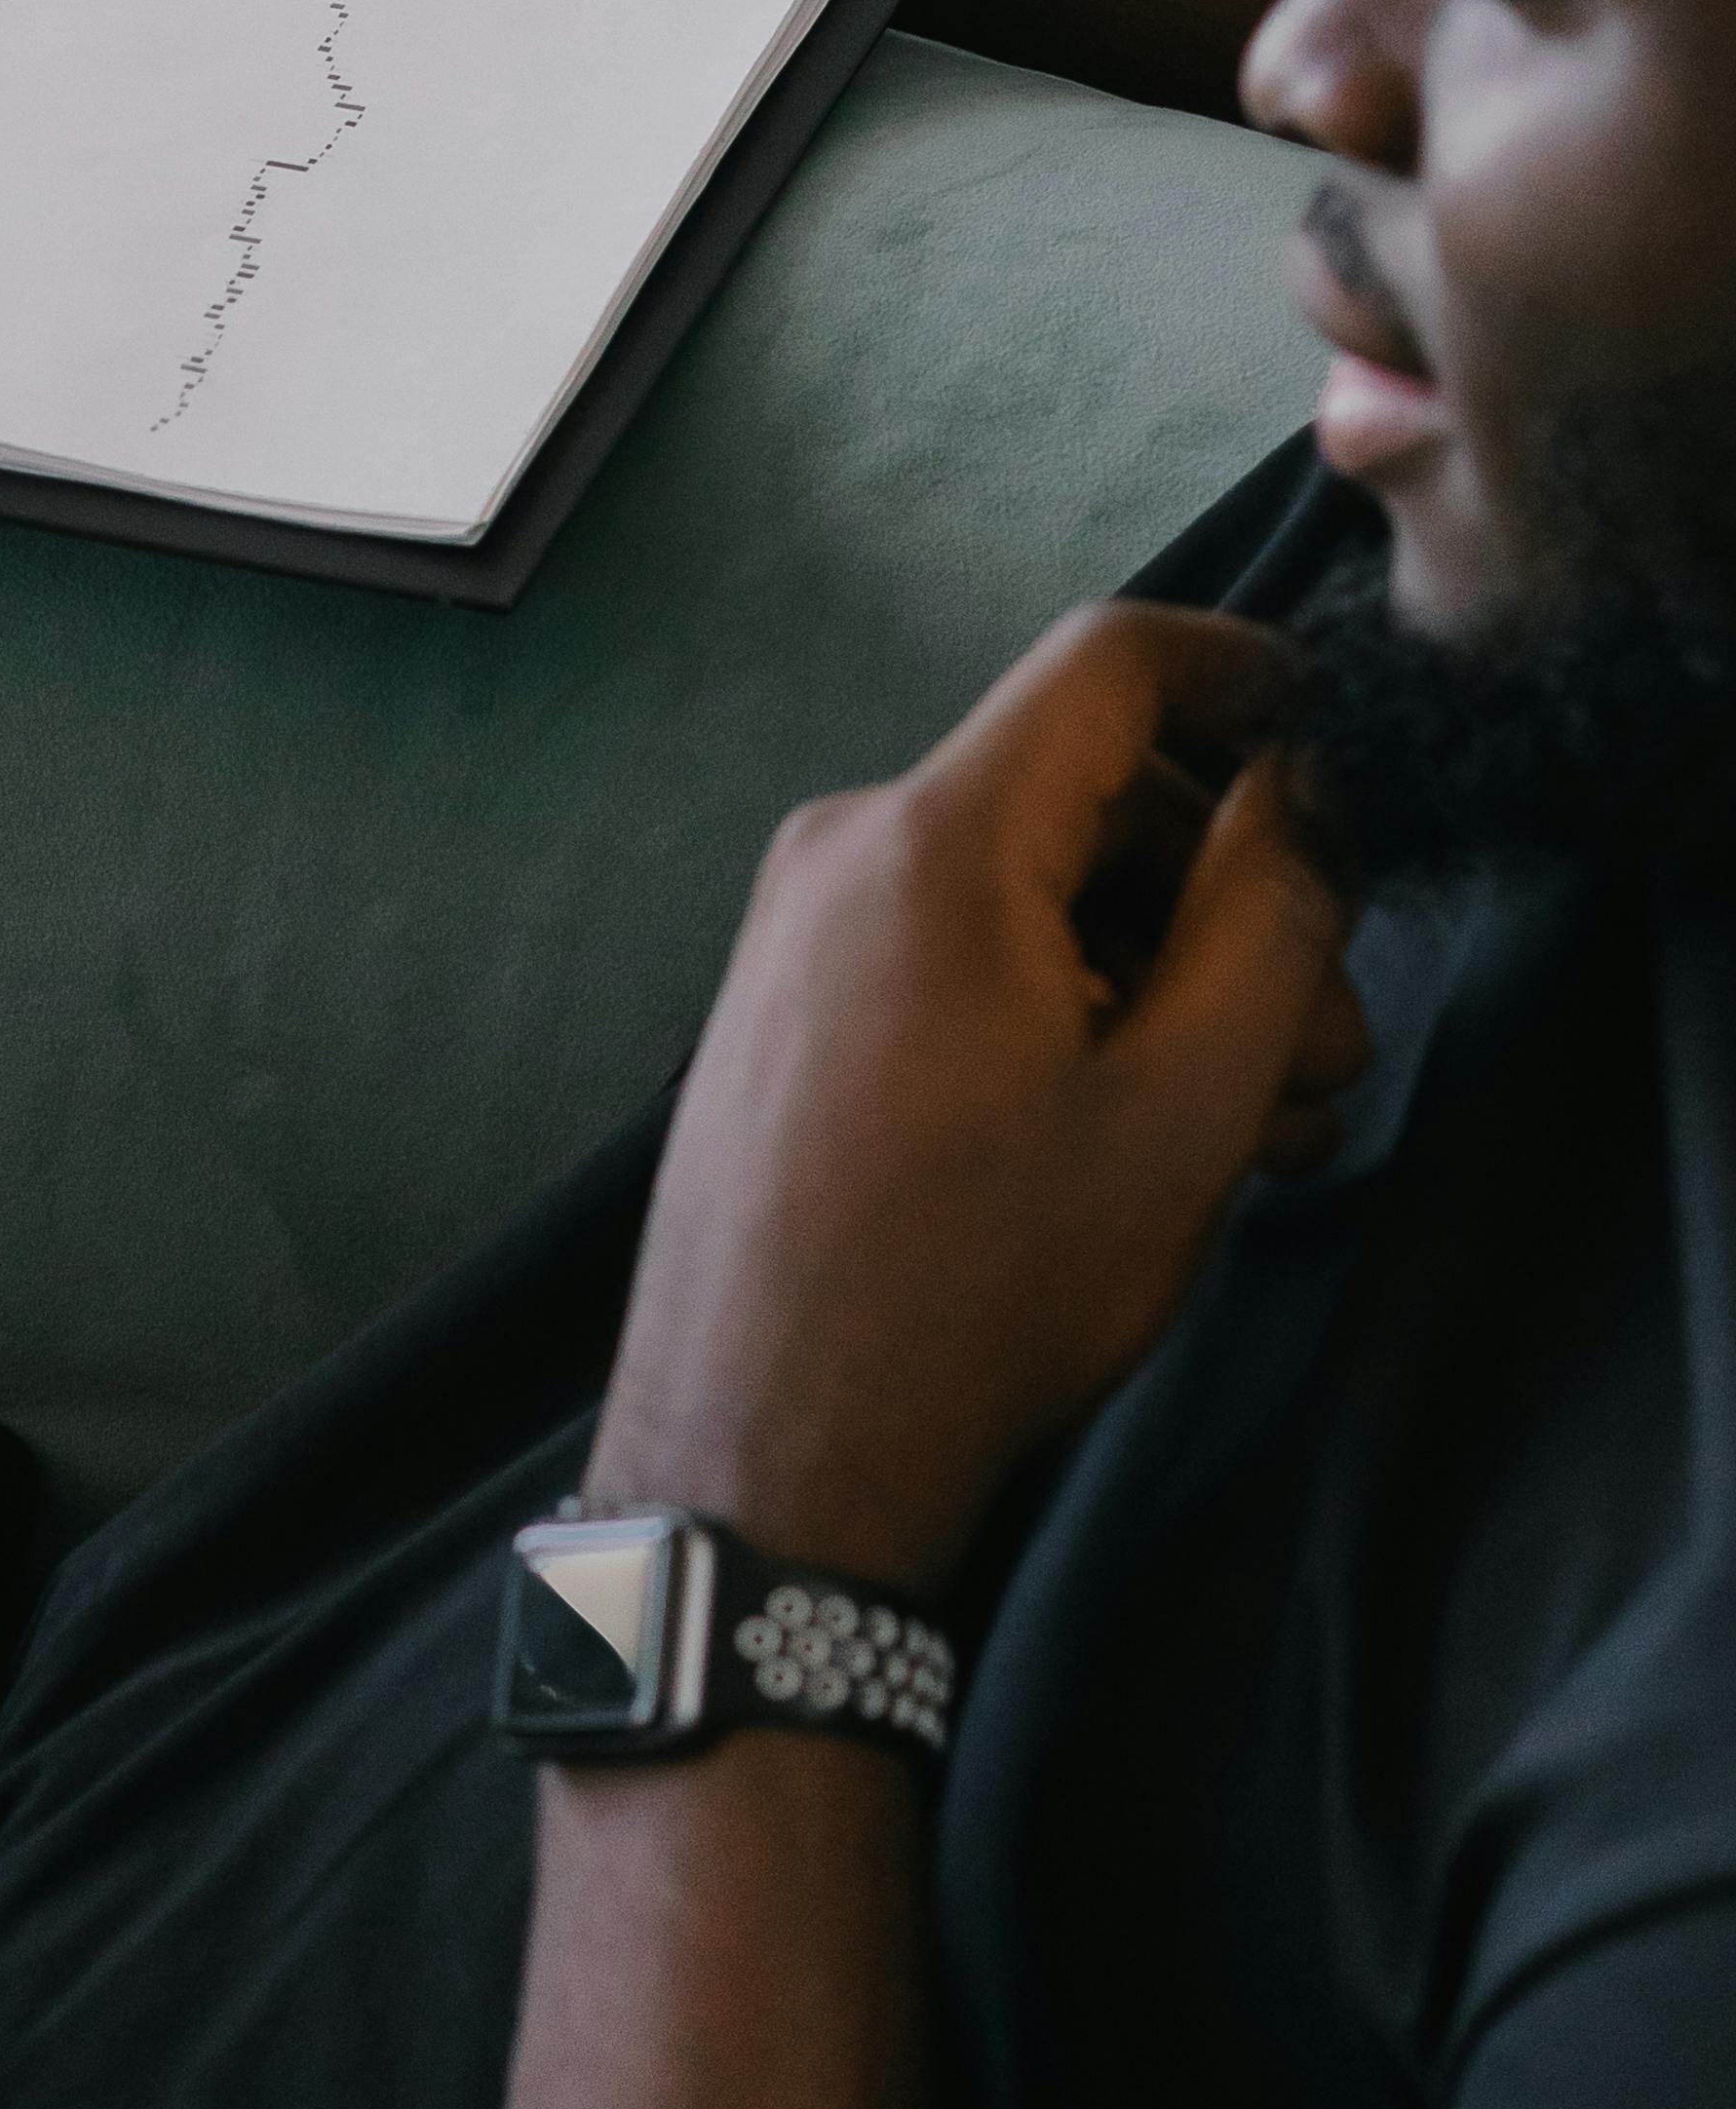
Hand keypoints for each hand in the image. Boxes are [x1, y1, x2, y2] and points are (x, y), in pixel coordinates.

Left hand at [589, 604, 1367, 1591]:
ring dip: (1170, 981)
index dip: (1251, 679)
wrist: (762, 1449)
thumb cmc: (978, 1282)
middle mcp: (851, 846)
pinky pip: (968, 953)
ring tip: (1257, 1135)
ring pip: (1041, 889)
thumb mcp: (1181, 1105)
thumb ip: (1269, 916)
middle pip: (1092, 792)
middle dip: (1234, 901)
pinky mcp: (799, 1008)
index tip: (1346, 761)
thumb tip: (1300, 787)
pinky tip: (1148, 1143)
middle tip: (1323, 1058)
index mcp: (934, 834)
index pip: (1114, 660)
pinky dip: (1077, 1014)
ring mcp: (809, 929)